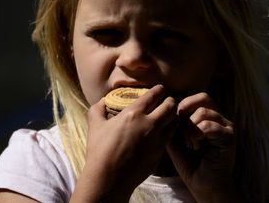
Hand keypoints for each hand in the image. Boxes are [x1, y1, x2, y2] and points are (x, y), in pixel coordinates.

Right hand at [71, 85, 176, 202]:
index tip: (160, 89)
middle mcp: (149, 124)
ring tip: (169, 115)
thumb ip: (97, 109)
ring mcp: (157, 139)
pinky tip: (165, 131)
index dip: (159, 90)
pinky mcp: (160, 152)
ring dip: (173, 116)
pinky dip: (170, 131)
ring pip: (174, 121)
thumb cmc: (100, 151)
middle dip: (170, 101)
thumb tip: (103, 101)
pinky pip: (170, 137)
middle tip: (168, 101)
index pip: (153, 96)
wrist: (109, 178)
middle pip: (170, 106)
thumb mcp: (94, 126)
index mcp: (133, 114)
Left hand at [167, 92, 240, 202]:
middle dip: (186, 108)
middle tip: (179, 125)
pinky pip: (210, 125)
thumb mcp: (176, 139)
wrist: (203, 185)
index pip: (197, 97)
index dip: (182, 104)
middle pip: (204, 97)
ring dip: (190, 126)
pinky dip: (198, 134)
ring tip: (189, 142)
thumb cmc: (190, 164)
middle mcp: (220, 118)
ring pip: (203, 111)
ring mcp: (226, 126)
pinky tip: (197, 146)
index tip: (173, 119)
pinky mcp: (229, 136)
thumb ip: (172, 122)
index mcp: (209, 116)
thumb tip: (166, 107)